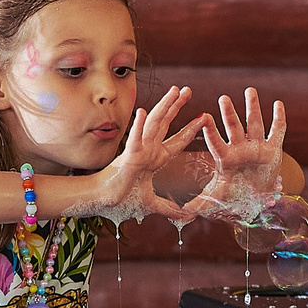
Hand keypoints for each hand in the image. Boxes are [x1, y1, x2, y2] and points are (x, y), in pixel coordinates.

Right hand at [92, 86, 206, 222]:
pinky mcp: (128, 157)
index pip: (176, 140)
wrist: (104, 202)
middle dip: (177, 106)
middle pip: (166, 124)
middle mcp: (148, 150)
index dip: (190, 129)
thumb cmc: (123, 199)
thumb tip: (187, 217)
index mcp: (154, 159)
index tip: (204, 116)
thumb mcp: (153, 204)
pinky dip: (139, 127)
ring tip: (174, 90)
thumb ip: (170, 210)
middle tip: (188, 90)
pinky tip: (143, 111)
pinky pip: (135, 140)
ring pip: (154, 124)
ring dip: (164, 107)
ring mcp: (138, 151)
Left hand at [189, 89, 287, 219]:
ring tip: (249, 90)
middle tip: (223, 97)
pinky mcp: (273, 149)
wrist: (256, 197)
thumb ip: (203, 202)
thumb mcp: (219, 198)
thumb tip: (184, 211)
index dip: (210, 132)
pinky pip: (278, 131)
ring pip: (254, 123)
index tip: (203, 118)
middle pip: (234, 128)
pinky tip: (278, 104)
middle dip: (229, 113)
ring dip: (252, 107)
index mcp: (226, 159)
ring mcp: (257, 147)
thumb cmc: (235, 195)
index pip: (216, 143)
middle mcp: (241, 149)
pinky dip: (279, 118)